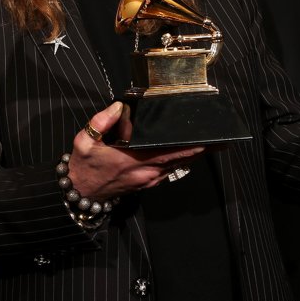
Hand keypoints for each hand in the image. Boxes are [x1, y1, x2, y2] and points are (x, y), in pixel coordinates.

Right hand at [66, 101, 204, 199]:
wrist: (80, 193)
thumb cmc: (83, 167)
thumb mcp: (84, 141)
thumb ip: (101, 122)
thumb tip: (119, 107)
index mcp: (131, 160)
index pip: (167, 153)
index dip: (189, 148)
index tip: (206, 141)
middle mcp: (144, 173)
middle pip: (179, 160)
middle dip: (200, 151)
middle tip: (219, 141)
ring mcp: (147, 180)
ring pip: (176, 166)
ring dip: (192, 156)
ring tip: (208, 144)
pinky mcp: (146, 183)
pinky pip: (168, 170)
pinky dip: (179, 160)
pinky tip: (185, 151)